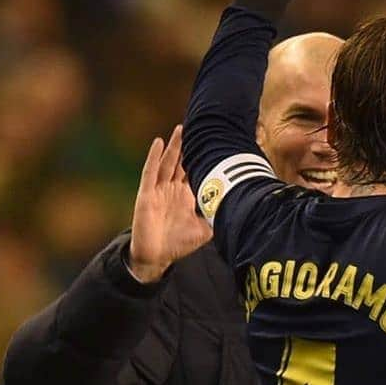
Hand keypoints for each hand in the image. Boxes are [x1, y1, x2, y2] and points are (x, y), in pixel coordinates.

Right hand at [128, 125, 210, 282]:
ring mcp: (159, 190)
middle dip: (189, 146)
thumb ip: (218, 218)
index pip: (195, 172)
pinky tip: (159, 143)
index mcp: (186, 195)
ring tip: (181, 128)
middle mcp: (172, 189)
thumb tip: (238, 211)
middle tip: (199, 127)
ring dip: (174, 146)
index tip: (214, 143)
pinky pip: (150, 172)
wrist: (156, 257)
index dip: (203, 159)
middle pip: (182, 162)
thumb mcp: (205, 230)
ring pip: (168, 163)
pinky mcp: (147, 194)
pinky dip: (154, 157)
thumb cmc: (178, 244)